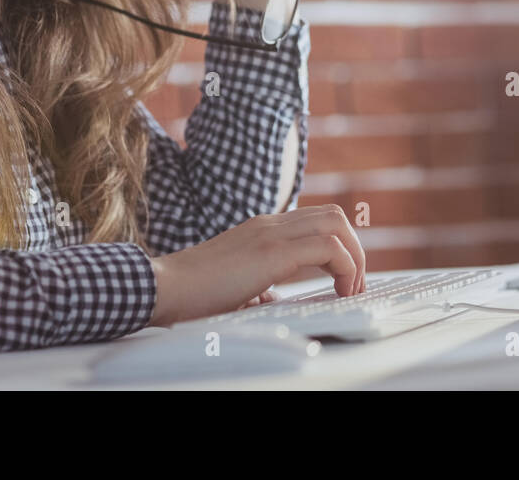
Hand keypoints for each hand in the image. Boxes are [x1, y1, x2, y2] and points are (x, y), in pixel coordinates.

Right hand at [148, 205, 365, 326]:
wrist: (163, 286)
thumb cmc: (191, 293)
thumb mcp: (235, 286)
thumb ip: (258, 288)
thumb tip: (274, 301)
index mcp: (262, 229)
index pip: (316, 220)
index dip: (339, 246)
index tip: (345, 278)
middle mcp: (270, 223)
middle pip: (333, 216)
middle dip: (355, 248)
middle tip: (355, 283)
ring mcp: (271, 233)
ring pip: (336, 224)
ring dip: (355, 256)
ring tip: (352, 288)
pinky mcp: (272, 252)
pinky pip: (328, 248)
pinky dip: (346, 267)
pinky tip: (340, 290)